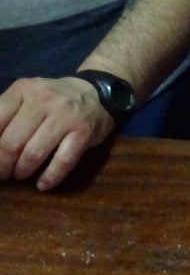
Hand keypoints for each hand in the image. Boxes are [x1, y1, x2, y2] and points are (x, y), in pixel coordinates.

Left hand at [0, 77, 114, 189]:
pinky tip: (43, 184)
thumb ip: (4, 114)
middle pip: (12, 141)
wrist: (95, 93)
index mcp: (23, 90)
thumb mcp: (25, 96)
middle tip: (2, 173)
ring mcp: (66, 116)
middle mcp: (43, 100)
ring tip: (20, 175)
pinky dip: (50, 177)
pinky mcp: (84, 132)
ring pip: (34, 153)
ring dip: (22, 171)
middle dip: (2, 164)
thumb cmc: (53, 99)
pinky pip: (63, 161)